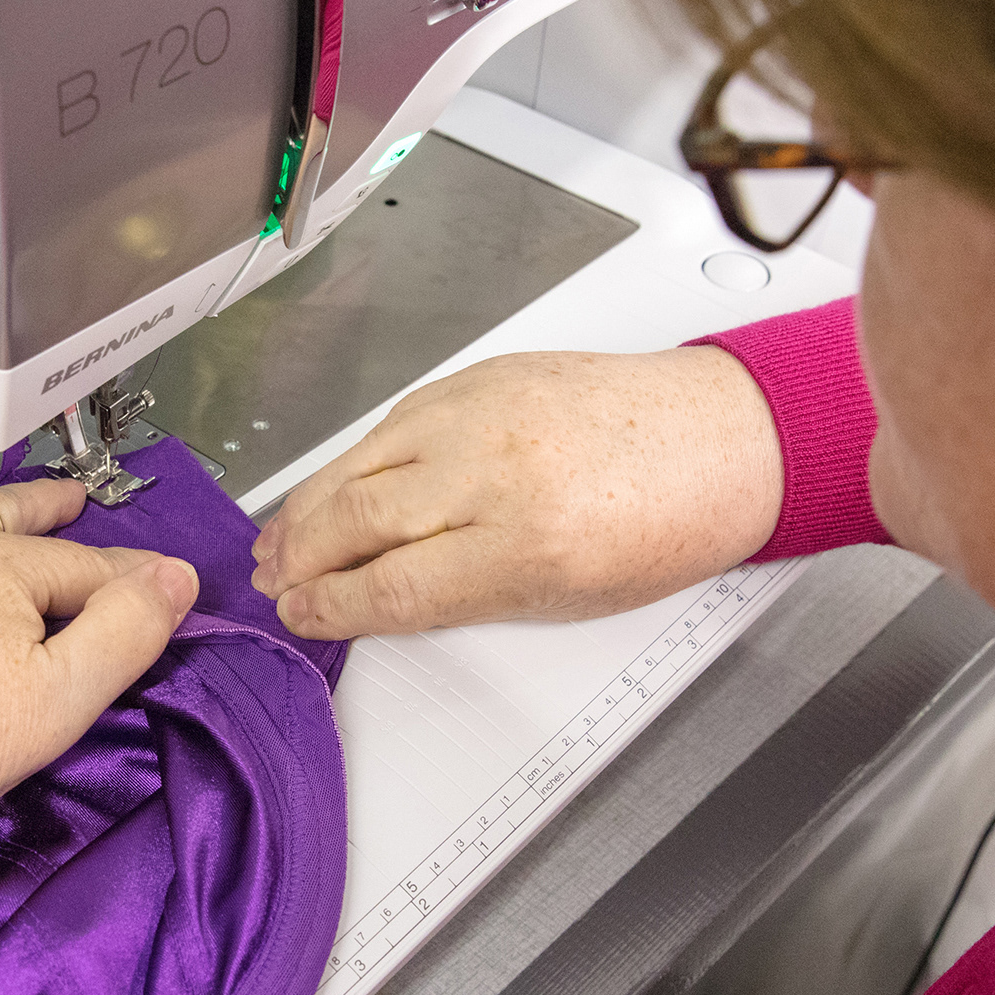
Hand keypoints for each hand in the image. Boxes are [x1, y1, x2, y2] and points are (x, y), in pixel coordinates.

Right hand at [250, 346, 783, 638]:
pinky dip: (349, 461)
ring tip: (279, 541)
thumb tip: (377, 599)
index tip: (303, 617)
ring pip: (357, 464)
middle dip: (300, 559)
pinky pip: (389, 424)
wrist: (719, 439)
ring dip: (306, 508)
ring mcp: (481, 413)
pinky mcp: (477, 377)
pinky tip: (328, 487)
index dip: (330, 609)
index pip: (389, 588)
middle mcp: (494, 472)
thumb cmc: (661, 522)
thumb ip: (462, 597)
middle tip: (275, 581)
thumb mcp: (564, 599)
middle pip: (355, 521)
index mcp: (524, 545)